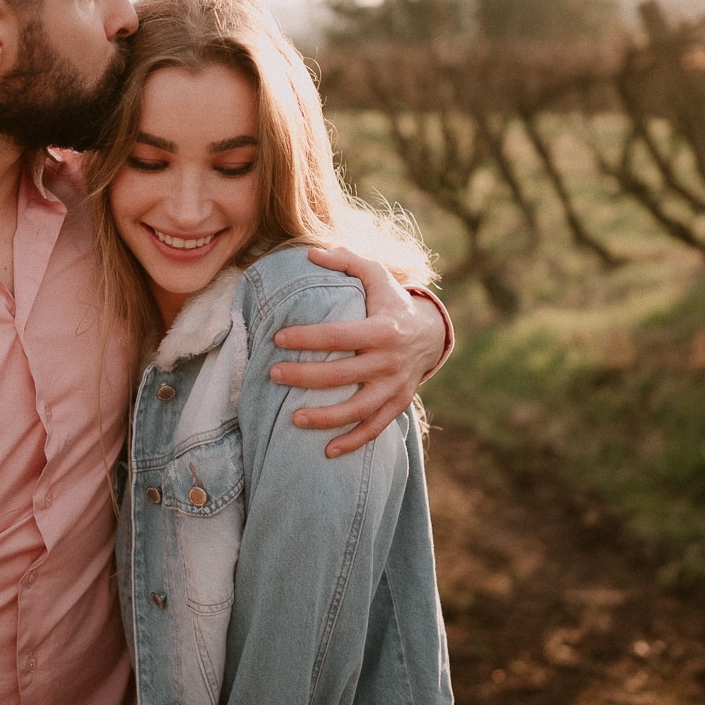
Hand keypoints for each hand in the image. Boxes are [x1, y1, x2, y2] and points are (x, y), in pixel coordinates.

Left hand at [274, 246, 447, 457]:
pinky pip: (375, 428)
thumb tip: (309, 253)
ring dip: (326, 417)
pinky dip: (353, 441)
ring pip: (358, 408)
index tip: (277, 338)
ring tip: (293, 418)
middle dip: (305, 376)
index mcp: (383, 329)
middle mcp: (390, 360)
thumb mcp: (377, 275)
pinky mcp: (397, 404)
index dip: (307, 338)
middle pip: (342, 374)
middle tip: (273, 374)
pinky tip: (327, 451)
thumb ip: (346, 261)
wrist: (431, 334)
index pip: (338, 335)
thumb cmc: (392, 302)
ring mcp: (395, 386)